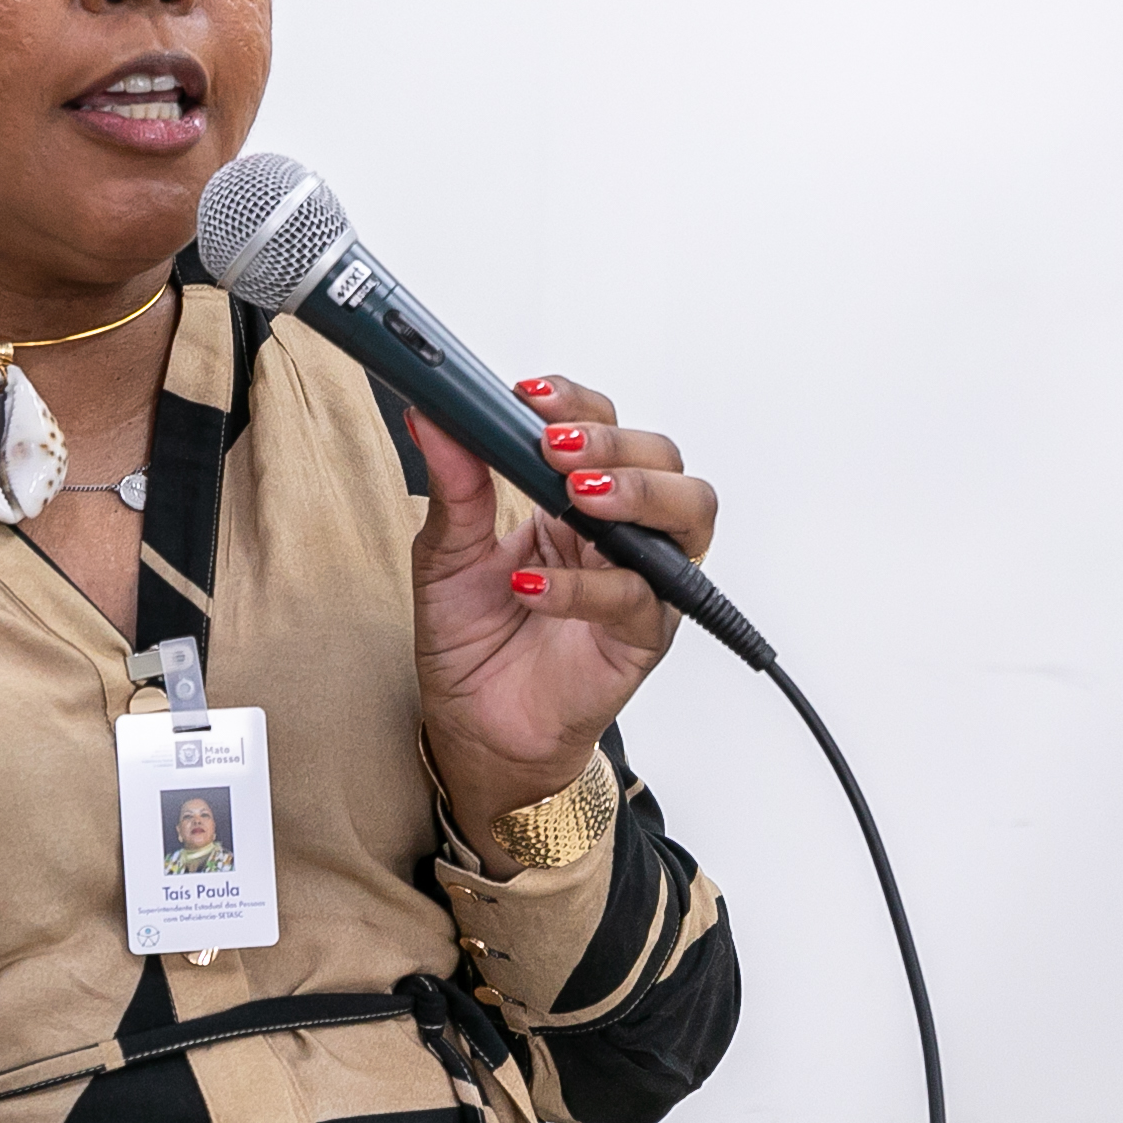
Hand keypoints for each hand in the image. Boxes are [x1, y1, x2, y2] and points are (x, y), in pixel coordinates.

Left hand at [411, 377, 716, 864]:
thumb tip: (433, 416)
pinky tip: (530, 585)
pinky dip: (584, 586)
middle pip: (662, 457)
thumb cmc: (471, 640)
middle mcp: (619, 532)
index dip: (576, 404)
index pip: (602, 426)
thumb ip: (453, 487)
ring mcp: (640, 581)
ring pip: (688, 515)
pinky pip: (636, 598)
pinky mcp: (641, 637)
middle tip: (555, 449)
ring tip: (577, 497)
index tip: (529, 396)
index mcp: (574, 500)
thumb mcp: (445, 555)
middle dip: (613, 441)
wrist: (472, 727)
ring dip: (636, 493)